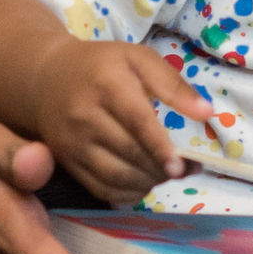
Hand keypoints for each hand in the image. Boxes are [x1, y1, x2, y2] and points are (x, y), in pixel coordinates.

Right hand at [34, 39, 218, 198]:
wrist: (45, 78)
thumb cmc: (101, 66)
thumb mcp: (138, 58)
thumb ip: (173, 84)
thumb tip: (207, 112)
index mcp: (107, 83)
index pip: (137, 121)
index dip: (160, 147)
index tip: (181, 166)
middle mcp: (85, 115)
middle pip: (128, 152)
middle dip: (160, 168)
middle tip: (183, 171)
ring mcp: (72, 141)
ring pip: (114, 176)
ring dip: (146, 183)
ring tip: (164, 175)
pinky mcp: (66, 161)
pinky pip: (99, 188)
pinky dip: (126, 195)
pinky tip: (142, 185)